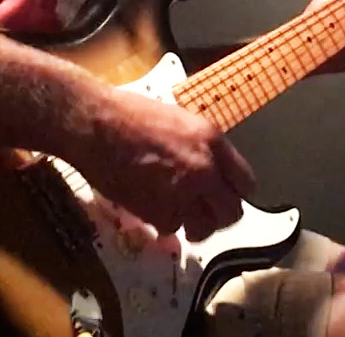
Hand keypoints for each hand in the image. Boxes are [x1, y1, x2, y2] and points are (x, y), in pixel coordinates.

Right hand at [71, 87, 256, 241]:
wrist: (97, 125)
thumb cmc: (134, 115)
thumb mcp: (183, 123)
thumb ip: (205, 150)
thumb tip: (215, 174)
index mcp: (213, 143)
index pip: (246, 183)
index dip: (236, 193)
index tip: (228, 197)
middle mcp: (203, 170)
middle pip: (231, 213)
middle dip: (220, 216)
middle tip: (207, 213)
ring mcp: (180, 194)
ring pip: (202, 228)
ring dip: (193, 225)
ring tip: (180, 213)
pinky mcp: (154, 212)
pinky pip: (170, 228)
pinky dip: (164, 222)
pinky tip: (153, 206)